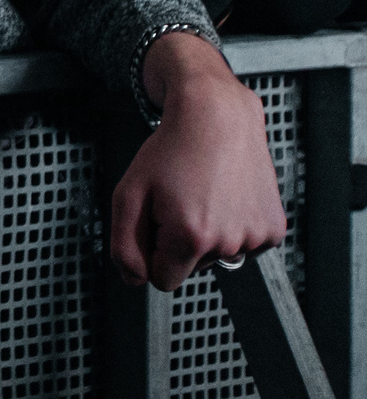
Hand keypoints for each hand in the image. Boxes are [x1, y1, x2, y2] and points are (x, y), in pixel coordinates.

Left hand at [110, 37, 286, 290]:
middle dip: (179, 241)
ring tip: (203, 195)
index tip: (155, 226)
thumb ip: (124, 245)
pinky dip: (233, 227)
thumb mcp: (128, 194)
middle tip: (179, 201)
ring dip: (208, 233)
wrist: (217, 118)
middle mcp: (228, 242)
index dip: (152, 254)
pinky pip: (245, 244)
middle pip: (191, 267)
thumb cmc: (172, 150)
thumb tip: (133, 279)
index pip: (163, 280)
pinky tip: (226, 198)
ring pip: (218, 257)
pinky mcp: (274, 228)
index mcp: (190, 237)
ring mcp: (255, 236)